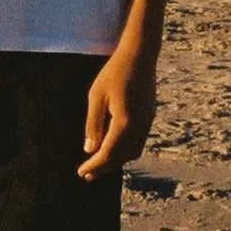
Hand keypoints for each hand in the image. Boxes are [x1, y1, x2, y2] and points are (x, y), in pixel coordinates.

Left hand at [79, 45, 157, 179]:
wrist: (140, 55)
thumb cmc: (114, 73)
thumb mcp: (96, 97)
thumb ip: (93, 125)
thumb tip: (90, 150)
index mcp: (125, 123)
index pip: (108, 153)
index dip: (94, 166)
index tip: (81, 173)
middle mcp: (140, 126)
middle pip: (121, 157)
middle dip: (104, 167)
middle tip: (86, 175)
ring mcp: (148, 122)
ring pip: (133, 151)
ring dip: (116, 160)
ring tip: (98, 163)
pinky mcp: (150, 116)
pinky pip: (138, 141)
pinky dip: (125, 150)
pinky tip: (113, 147)